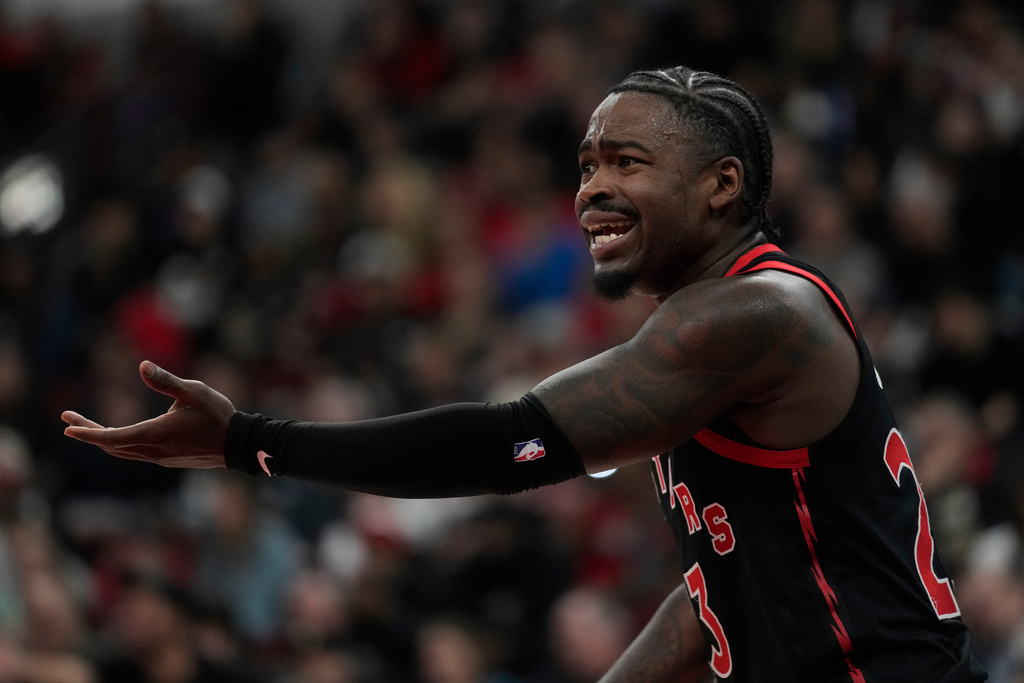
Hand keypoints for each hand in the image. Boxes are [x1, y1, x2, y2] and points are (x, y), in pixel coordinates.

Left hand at [62, 361, 235, 468]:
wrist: (239, 445)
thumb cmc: (218, 416)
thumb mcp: (194, 392)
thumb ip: (166, 381)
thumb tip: (143, 366)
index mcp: (155, 434)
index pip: (112, 437)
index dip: (88, 432)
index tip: (67, 427)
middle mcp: (153, 451)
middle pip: (112, 445)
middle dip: (89, 432)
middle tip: (69, 420)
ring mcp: (160, 458)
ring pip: (123, 451)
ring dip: (104, 439)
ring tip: (88, 427)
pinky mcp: (167, 460)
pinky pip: (135, 454)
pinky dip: (120, 444)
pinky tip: (120, 435)